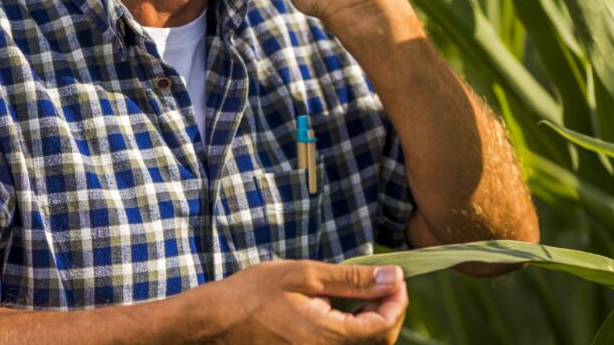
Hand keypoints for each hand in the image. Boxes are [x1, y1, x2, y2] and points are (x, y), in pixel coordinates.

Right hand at [186, 259, 407, 343]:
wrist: (215, 323)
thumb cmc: (253, 294)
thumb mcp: (305, 276)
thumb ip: (353, 280)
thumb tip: (393, 277)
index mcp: (330, 337)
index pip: (385, 326)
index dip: (398, 300)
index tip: (395, 276)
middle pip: (379, 341)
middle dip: (388, 310)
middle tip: (380, 282)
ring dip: (371, 321)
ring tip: (359, 293)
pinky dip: (351, 331)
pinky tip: (339, 310)